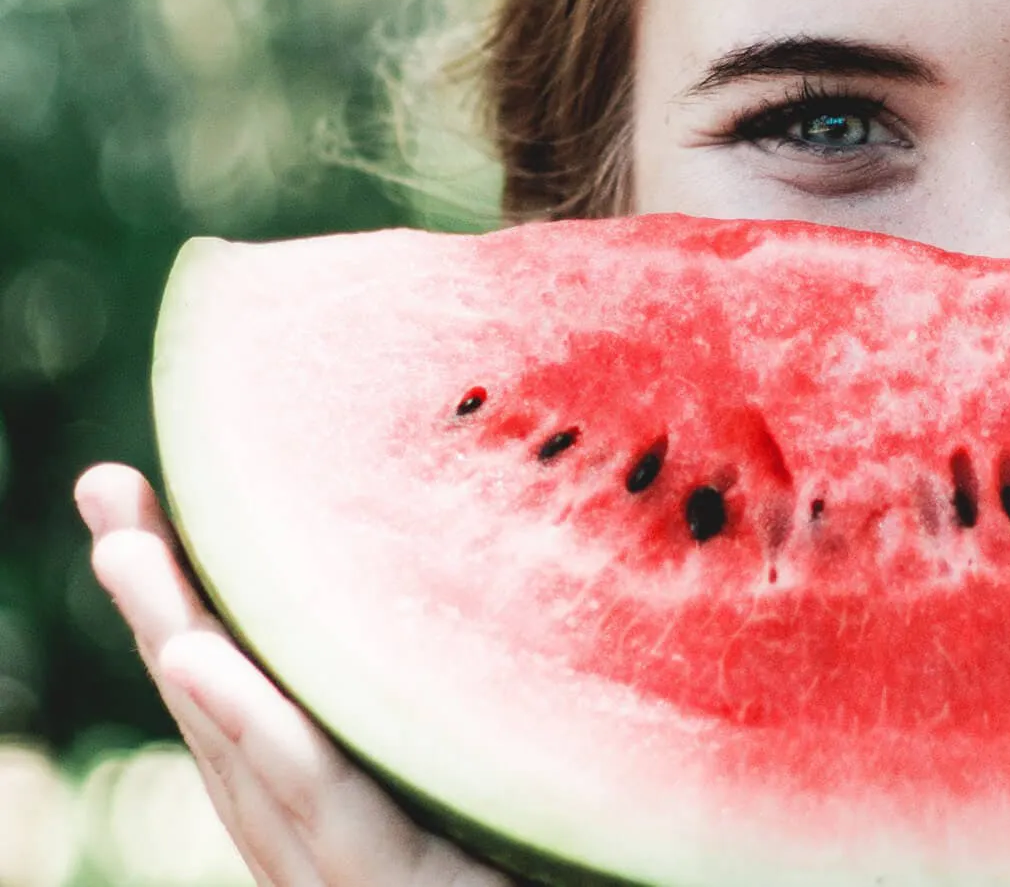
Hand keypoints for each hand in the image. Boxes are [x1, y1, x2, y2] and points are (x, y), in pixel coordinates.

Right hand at [76, 463, 511, 886]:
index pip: (263, 690)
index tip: (152, 496)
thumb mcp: (529, 750)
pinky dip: (254, 728)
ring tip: (126, 546)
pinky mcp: (391, 885)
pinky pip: (319, 802)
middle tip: (109, 486)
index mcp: (359, 800)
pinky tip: (197, 656)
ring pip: (248, 748)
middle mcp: (335, 837)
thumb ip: (498, 682)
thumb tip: (536, 539)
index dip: (201, 602)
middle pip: (230, 710)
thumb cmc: (577, 847)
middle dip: (162, 601)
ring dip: (180, 642)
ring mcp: (350, 872)